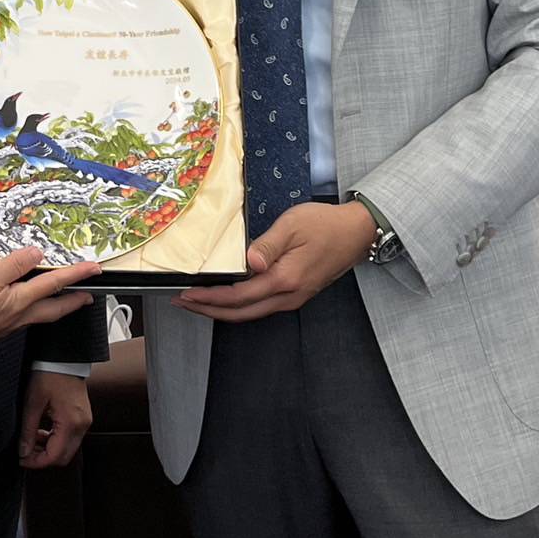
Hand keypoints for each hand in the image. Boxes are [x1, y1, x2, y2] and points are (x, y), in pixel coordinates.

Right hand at [0, 247, 99, 348]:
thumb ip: (14, 265)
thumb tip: (36, 254)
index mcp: (20, 302)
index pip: (54, 284)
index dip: (75, 274)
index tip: (93, 269)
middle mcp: (18, 315)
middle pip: (53, 308)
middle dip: (72, 301)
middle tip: (86, 296)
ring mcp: (8, 322)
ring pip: (36, 309)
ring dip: (48, 298)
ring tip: (53, 286)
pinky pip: (17, 308)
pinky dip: (22, 296)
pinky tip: (11, 288)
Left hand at [17, 371, 91, 468]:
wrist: (64, 358)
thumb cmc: (48, 375)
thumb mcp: (33, 402)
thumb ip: (28, 430)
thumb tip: (23, 452)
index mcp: (70, 422)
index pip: (54, 456)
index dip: (36, 462)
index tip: (22, 459)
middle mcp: (82, 426)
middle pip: (64, 457)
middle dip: (43, 458)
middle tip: (26, 451)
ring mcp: (85, 422)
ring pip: (67, 449)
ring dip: (49, 448)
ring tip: (32, 437)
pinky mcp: (83, 417)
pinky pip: (71, 438)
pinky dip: (56, 439)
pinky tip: (43, 430)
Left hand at [171, 201, 375, 322]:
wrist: (356, 233)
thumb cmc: (325, 224)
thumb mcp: (293, 225)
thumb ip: (268, 245)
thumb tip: (248, 263)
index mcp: (285, 279)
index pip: (238, 296)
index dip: (209, 298)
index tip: (186, 294)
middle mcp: (289, 296)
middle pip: (241, 313)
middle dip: (208, 310)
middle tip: (182, 303)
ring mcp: (294, 298)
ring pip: (251, 313)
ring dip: (222, 310)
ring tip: (199, 302)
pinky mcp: (297, 294)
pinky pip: (262, 307)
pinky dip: (239, 306)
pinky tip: (228, 298)